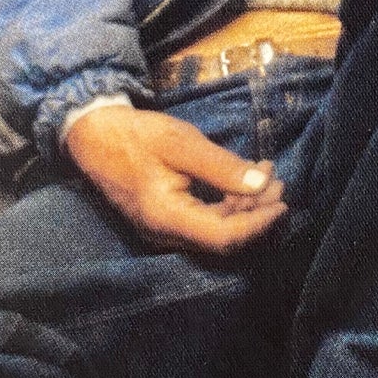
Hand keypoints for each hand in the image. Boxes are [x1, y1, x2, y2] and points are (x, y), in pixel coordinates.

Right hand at [64, 103, 286, 252]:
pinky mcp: (169, 223)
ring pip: (219, 234)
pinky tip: (244, 181)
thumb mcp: (180, 143)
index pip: (224, 238)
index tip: (283, 202)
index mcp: (166, 218)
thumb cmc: (136, 136)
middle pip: (225, 241)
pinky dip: (231, 206)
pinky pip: (207, 225)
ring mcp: (166, 233)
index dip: (259, 225)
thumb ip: (221, 166)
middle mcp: (166, 236)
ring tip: (266, 174)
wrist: (94, 137)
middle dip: (258, 214)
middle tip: (279, 181)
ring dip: (247, 208)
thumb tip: (262, 184)